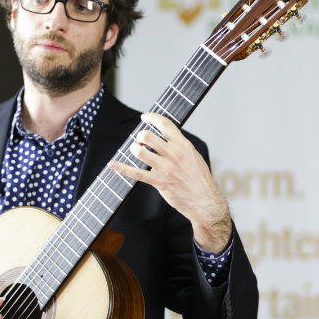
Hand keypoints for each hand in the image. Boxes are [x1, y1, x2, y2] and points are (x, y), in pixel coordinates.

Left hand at [110, 112, 231, 252]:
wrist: (204, 201)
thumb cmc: (200, 180)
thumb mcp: (194, 156)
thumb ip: (179, 145)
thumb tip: (165, 137)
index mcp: (183, 145)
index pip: (164, 124)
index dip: (151, 117)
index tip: (145, 117)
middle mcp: (173, 154)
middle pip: (147, 136)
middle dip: (140, 136)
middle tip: (141, 141)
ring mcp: (165, 168)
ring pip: (140, 151)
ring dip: (134, 149)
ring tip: (136, 151)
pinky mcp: (158, 182)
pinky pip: (135, 173)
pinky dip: (121, 168)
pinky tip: (113, 164)